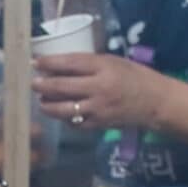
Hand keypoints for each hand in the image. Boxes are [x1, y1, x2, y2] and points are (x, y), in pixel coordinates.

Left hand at [33, 54, 169, 130]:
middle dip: (43, 85)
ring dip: (48, 105)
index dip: (50, 63)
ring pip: (64, 109)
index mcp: (104, 68)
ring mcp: (98, 109)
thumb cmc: (134, 76)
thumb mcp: (113, 62)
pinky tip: (60, 113)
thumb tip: (60, 65)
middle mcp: (99, 88)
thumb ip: (89, 64)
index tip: (35, 63)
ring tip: (41, 101)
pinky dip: (64, 118)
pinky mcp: (99, 124)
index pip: (70, 63)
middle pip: (62, 87)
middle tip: (33, 83)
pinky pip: (75, 123)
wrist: (155, 102)